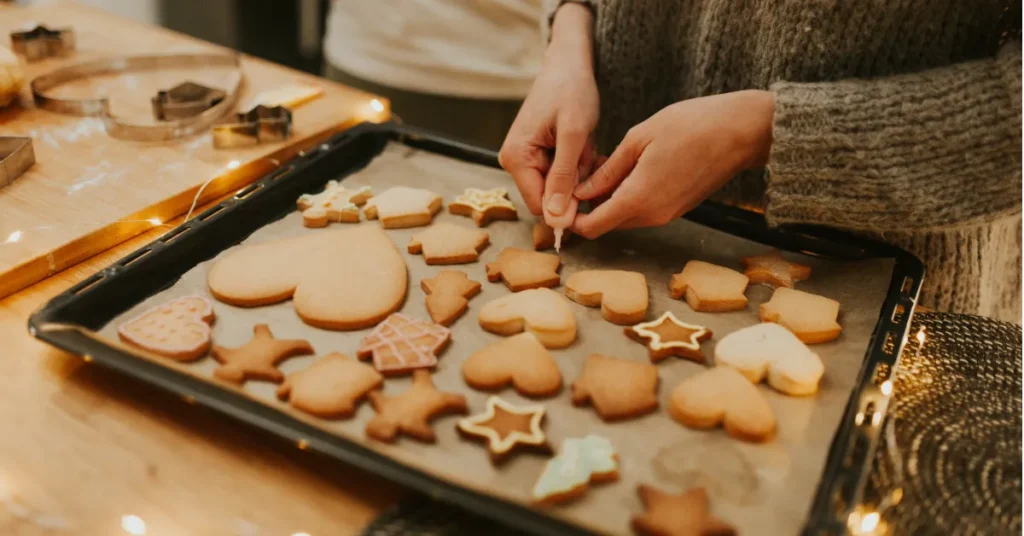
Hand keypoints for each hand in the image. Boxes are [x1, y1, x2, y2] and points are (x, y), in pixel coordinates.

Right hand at [499, 3, 597, 223]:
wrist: (568, 64)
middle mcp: (514, 162)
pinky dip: (578, 165)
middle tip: (590, 155)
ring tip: (588, 146)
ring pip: (559, 187)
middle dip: (575, 183)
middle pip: (549, 197)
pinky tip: (586, 147)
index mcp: (516, 158)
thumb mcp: (573, 135)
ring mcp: (525, 159)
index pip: (539, 206)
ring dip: (579, 173)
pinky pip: (560, 174)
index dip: (568, 208)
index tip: (594, 191)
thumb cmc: (571, 91)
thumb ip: (563, 177)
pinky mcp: (536, 155)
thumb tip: (556, 218)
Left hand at [571, 90, 774, 237]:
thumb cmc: (691, 126)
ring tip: (608, 165)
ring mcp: (668, 214)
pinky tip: (630, 169)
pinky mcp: (678, 208)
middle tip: (584, 172)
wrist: (740, 132)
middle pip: (607, 223)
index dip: (572, 217)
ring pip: (625, 217)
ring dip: (610, 199)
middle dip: (590, 205)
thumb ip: (608, 171)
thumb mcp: (639, 140)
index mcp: (638, 199)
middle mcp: (653, 216)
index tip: (563, 197)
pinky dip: (630, 196)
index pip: (592, 227)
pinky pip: (644, 210)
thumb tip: (582, 191)